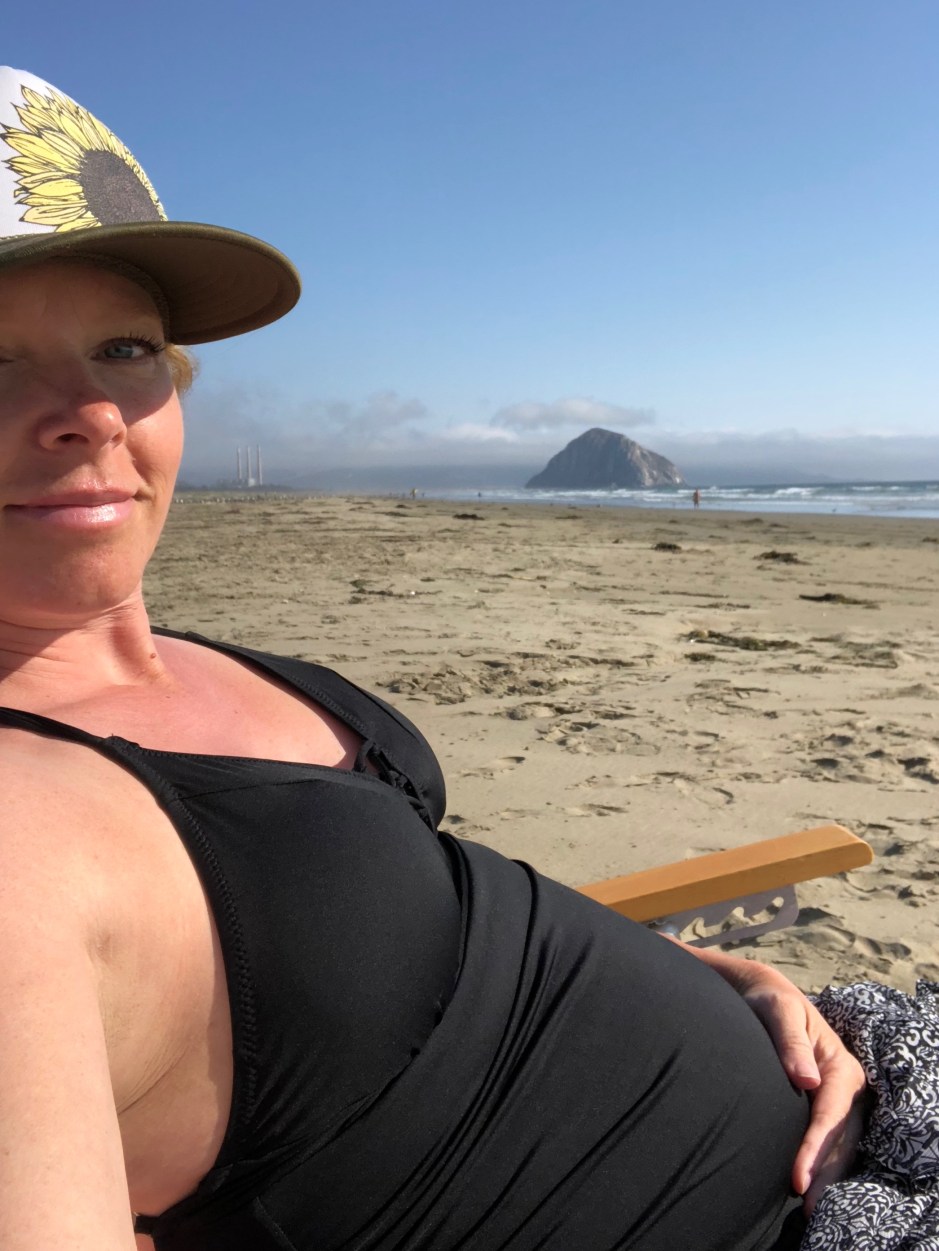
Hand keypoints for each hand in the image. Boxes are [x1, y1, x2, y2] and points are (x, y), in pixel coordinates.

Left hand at [664, 939, 867, 1213]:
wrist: (762, 995)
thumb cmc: (769, 1001)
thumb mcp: (778, 1011)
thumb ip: (789, 1042)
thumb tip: (806, 1079)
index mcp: (839, 1065)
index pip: (831, 1114)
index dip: (816, 1146)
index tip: (798, 1175)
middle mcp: (844, 1087)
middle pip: (839, 1138)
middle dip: (824, 1172)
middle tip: (805, 1203)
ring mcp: (834, 1100)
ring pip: (836, 1145)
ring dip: (825, 1176)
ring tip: (808, 1206)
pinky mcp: (820, 1108)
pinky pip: (826, 1142)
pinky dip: (820, 1165)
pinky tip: (805, 1187)